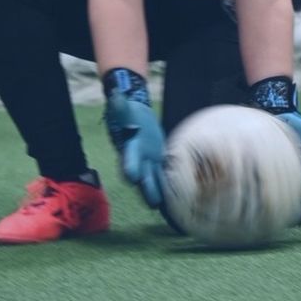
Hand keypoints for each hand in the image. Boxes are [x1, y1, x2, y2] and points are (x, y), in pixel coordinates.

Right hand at [103, 69, 165, 209]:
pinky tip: (184, 196)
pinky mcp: (158, 162)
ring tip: (171, 207)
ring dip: (160, 193)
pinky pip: (165, 175)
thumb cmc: (125, 112)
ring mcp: (147, 163)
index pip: (127, 159)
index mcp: (128, 147)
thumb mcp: (122, 107)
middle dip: (146, 189)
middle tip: (153, 203)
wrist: (133, 115)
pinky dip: (172, 186)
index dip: (129, 167)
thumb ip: (119, 103)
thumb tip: (116, 92)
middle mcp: (136, 160)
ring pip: (153, 181)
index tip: (132, 176)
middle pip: (141, 178)